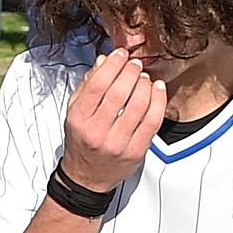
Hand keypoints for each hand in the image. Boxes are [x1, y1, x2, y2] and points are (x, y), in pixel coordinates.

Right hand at [61, 48, 166, 192]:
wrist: (87, 178)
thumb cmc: (81, 143)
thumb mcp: (74, 113)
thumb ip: (88, 87)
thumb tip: (104, 62)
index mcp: (79, 120)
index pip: (97, 85)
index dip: (113, 65)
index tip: (120, 55)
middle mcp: (97, 132)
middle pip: (119, 92)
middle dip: (131, 72)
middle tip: (135, 65)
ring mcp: (118, 143)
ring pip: (138, 104)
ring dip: (145, 84)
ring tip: (144, 77)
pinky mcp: (136, 151)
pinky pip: (153, 120)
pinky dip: (158, 100)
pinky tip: (157, 89)